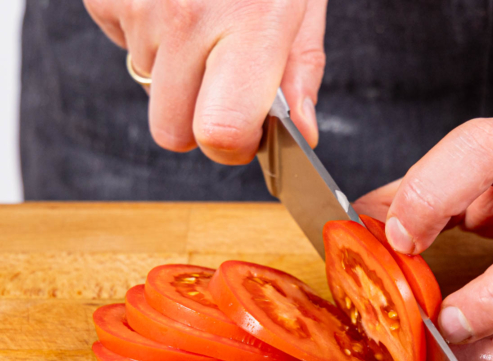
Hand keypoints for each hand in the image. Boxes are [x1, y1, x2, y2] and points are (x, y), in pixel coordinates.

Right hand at [84, 0, 326, 162]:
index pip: (219, 132)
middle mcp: (187, 20)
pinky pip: (124, 46)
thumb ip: (301, 72)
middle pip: (172, 132)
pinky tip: (172, 2)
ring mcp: (140, 6)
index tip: (245, 135)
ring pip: (148, 88)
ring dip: (175, 71)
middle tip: (222, 83)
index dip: (231, 147)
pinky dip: (148, 36)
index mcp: (250, 27)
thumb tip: (301, 134)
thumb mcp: (302, 3)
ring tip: (202, 21)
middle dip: (198, 120)